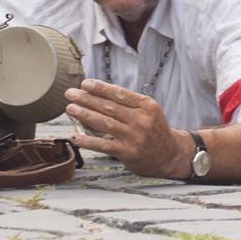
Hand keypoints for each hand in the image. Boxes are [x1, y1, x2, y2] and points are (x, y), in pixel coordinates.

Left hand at [65, 79, 193, 178]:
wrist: (170, 155)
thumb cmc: (154, 130)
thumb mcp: (148, 111)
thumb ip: (128, 103)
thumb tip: (97, 94)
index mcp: (146, 105)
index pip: (119, 93)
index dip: (100, 88)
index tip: (85, 83)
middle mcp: (141, 120)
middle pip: (109, 107)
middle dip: (87, 99)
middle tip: (70, 93)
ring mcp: (134, 136)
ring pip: (105, 123)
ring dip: (85, 115)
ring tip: (70, 108)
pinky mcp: (128, 152)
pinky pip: (104, 145)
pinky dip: (87, 141)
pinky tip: (75, 136)